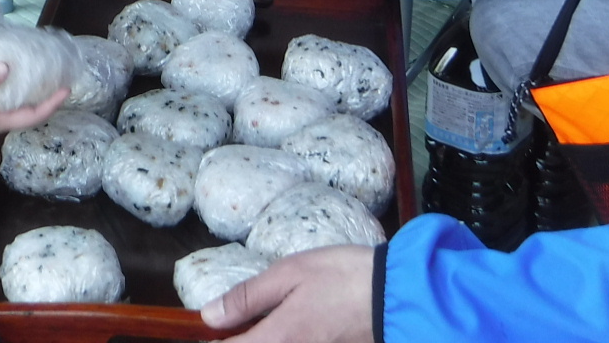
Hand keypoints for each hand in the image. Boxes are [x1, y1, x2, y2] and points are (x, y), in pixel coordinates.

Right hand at [0, 62, 67, 135]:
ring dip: (30, 91)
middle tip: (58, 81)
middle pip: (28, 111)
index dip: (51, 104)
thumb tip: (7, 66)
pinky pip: (4, 93)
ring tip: (42, 74)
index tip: (66, 90)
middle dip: (45, 98)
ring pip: (17, 102)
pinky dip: (13, 83)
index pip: (33, 116)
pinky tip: (14, 70)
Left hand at [202, 245, 375, 342]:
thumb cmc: (344, 278)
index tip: (208, 332)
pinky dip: (284, 340)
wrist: (399, 297)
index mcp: (276, 341)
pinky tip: (292, 326)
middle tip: (238, 325)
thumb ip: (247, 297)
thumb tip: (209, 315)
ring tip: (261, 324)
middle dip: (242, 340)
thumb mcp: (290, 273)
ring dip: (264, 339)